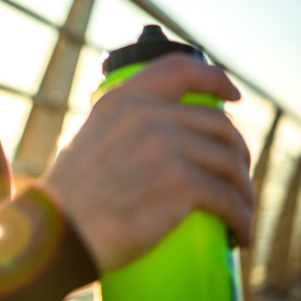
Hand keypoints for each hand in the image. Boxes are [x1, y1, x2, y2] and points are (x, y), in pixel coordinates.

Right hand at [43, 54, 253, 271]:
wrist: (58, 231)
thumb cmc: (67, 198)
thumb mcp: (84, 140)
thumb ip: (113, 130)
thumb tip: (140, 141)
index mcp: (122, 100)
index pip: (180, 69)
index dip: (214, 78)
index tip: (231, 96)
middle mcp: (147, 115)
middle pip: (219, 124)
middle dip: (237, 151)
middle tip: (234, 176)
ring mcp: (166, 146)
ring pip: (230, 162)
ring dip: (243, 190)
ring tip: (239, 209)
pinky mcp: (180, 183)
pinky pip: (229, 199)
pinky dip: (241, 218)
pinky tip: (240, 231)